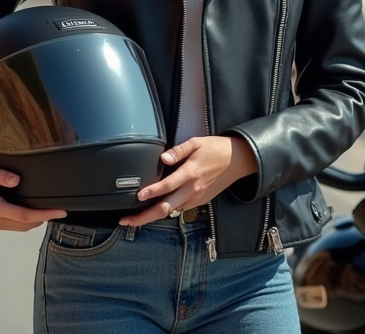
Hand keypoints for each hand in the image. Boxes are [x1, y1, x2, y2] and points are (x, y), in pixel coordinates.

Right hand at [0, 164, 65, 231]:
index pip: (25, 215)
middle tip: (60, 209)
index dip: (45, 214)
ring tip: (50, 211)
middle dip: (44, 218)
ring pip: (21, 227)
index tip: (61, 211)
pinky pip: (14, 226)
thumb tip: (17, 180)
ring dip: (36, 221)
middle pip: (26, 224)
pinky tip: (33, 212)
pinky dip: (27, 221)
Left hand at [119, 135, 256, 226]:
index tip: (138, 195)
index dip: (152, 191)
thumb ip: (178, 151)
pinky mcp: (198, 201)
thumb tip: (163, 158)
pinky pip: (179, 208)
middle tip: (126, 221)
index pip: (168, 186)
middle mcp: (192, 190)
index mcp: (190, 173)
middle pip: (165, 208)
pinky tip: (155, 209)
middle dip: (144, 217)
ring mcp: (195, 198)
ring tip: (135, 219)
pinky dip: (165, 210)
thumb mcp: (196, 143)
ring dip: (152, 216)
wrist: (237, 161)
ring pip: (170, 211)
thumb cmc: (216, 150)